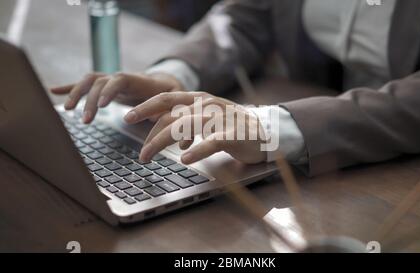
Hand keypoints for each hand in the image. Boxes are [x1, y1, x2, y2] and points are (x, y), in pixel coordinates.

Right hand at [50, 72, 183, 123]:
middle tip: (86, 121)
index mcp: (138, 80)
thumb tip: (170, 130)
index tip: (103, 106)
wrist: (164, 82)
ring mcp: (111, 81)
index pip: (120, 79)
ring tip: (67, 110)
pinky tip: (54, 91)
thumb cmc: (171, 95)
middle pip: (99, 81)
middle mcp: (121, 78)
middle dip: (90, 100)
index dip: (109, 90)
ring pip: (89, 81)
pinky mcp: (104, 87)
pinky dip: (69, 87)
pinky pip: (84, 84)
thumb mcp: (176, 102)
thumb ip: (172, 113)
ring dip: (76, 93)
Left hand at [123, 91, 267, 164]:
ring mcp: (220, 118)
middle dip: (150, 135)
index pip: (167, 98)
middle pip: (171, 116)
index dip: (145, 107)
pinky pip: (212, 141)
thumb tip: (166, 135)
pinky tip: (186, 159)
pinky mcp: (233, 134)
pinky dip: (198, 150)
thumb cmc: (232, 127)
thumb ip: (187, 122)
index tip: (127, 117)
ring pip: (185, 126)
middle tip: (140, 153)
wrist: (265, 131)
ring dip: (162, 142)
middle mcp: (207, 105)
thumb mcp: (207, 119)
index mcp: (199, 99)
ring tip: (148, 157)